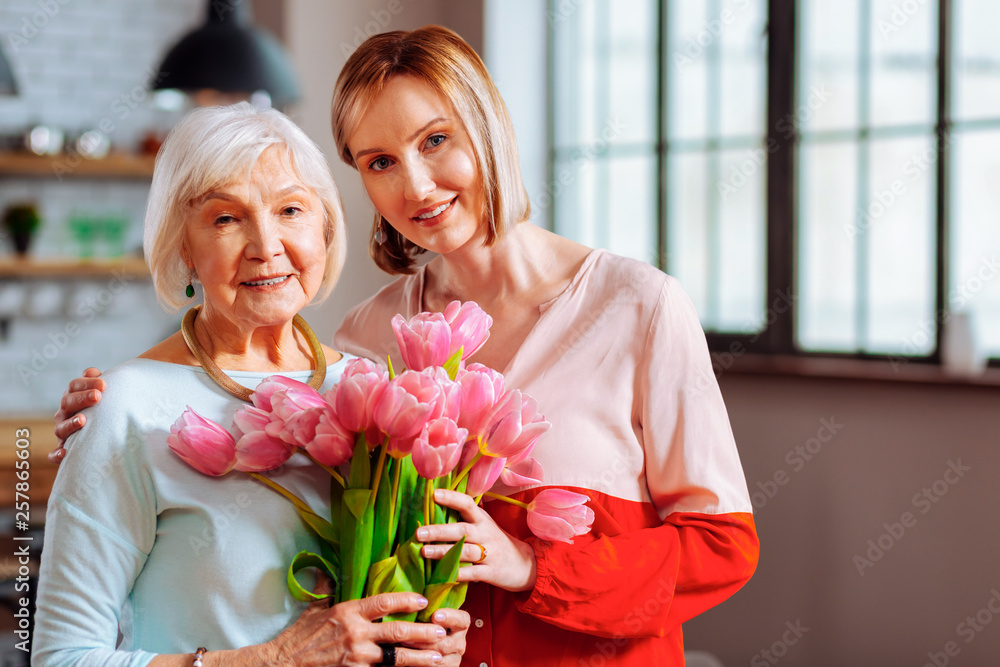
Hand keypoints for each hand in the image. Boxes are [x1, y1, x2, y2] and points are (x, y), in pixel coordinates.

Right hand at [51, 367, 103, 461]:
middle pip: (68, 402)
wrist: (99, 433)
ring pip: (61, 427)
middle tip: (98, 396)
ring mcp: (62, 431)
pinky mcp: (62, 448)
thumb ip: (97, 382)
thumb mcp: (100, 394)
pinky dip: (56, 454)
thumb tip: (93, 372)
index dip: (87, 383)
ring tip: (83, 420)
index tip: (104, 384)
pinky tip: (65, 453)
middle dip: (82, 398)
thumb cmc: (102, 409)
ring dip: (71, 423)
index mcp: (72, 397)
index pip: (74, 386)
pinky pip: (54, 454)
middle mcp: (64, 413)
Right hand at [269, 588, 447, 666]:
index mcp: (348, 612)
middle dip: (421, 631)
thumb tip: (329, 567)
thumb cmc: (299, 636)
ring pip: (395, 658)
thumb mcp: (315, 607)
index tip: (423, 598)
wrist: (282, 663)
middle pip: (396, 631)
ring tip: (438, 656)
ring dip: (419, 657)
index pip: (382, 601)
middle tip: (441, 630)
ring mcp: (356, 656)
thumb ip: (328, 587)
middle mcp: (355, 633)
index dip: (405, 599)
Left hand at [400, 607, 469, 666]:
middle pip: (449, 642)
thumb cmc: (420, 629)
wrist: (416, 651)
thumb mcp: (425, 617)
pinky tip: (411, 657)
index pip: (463, 619)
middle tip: (411, 632)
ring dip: (421, 651)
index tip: (435, 615)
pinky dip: (422, 663)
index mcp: (458, 625)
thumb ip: (426, 610)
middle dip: (427, 638)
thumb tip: (416, 598)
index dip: (451, 617)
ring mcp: (453, 657)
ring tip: (405, 644)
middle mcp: (458, 642)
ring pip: (440, 657)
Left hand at [417, 489, 536, 592]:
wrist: (525, 564)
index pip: (467, 504)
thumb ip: (464, 518)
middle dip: (440, 531)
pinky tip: (442, 575)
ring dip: (444, 551)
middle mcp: (486, 534)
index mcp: (482, 520)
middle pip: (462, 529)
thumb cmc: (496, 542)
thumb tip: (434, 508)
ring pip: (465, 551)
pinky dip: (458, 574)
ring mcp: (490, 553)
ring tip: (424, 552)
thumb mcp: (484, 525)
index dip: (451, 498)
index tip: (433, 494)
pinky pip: (472, 573)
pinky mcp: (491, 572)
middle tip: (419, 532)